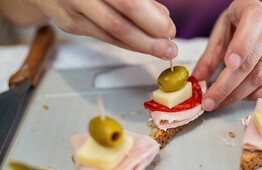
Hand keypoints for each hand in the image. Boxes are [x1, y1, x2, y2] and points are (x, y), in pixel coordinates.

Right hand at [28, 0, 177, 59]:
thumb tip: (163, 17)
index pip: (128, 2)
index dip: (151, 19)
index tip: (169, 29)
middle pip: (119, 22)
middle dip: (149, 39)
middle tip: (169, 48)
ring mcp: (72, 9)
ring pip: (111, 34)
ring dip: (141, 45)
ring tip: (162, 51)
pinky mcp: (70, 24)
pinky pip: (104, 38)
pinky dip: (127, 44)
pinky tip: (142, 46)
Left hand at [193, 0, 261, 110]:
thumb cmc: (237, 23)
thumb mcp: (221, 31)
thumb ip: (209, 55)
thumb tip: (196, 80)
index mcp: (254, 11)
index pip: (252, 25)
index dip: (241, 46)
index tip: (229, 64)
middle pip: (251, 61)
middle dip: (227, 85)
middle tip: (209, 101)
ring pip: (260, 76)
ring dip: (237, 94)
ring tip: (217, 103)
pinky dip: (256, 95)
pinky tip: (239, 98)